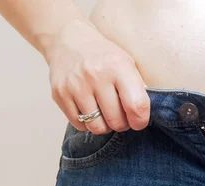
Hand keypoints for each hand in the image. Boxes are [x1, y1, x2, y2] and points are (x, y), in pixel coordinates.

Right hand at [44, 19, 149, 133]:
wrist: (69, 39)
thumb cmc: (103, 55)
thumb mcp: (127, 62)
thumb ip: (138, 87)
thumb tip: (144, 114)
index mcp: (118, 67)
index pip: (136, 106)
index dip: (140, 121)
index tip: (139, 122)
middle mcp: (96, 76)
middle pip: (116, 121)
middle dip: (122, 125)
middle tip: (121, 118)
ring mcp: (76, 86)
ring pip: (97, 127)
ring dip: (104, 126)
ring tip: (105, 115)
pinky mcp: (60, 94)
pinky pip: (78, 124)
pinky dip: (87, 123)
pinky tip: (90, 111)